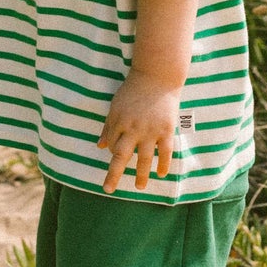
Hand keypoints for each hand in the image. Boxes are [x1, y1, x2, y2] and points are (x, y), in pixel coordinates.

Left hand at [99, 69, 179, 192]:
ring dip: (141, 175)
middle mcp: (133, 129)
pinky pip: (165, 152)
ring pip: (144, 158)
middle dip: (113, 174)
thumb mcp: (116, 106)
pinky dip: (163, 164)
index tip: (115, 154)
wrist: (157, 77)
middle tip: (108, 189)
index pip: (112, 145)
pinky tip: (161, 174)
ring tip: (139, 187)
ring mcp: (151, 131)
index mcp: (119, 122)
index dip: (112, 152)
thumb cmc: (133, 91)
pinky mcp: (166, 130)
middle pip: (121, 156)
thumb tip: (100, 147)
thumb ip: (108, 127)